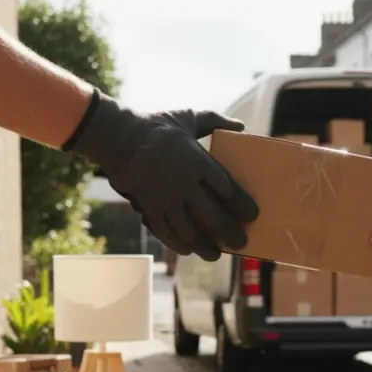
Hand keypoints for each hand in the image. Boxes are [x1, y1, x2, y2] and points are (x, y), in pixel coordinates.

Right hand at [65, 92, 258, 260]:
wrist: (119, 137)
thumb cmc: (156, 125)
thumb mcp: (188, 116)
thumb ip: (215, 121)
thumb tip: (241, 126)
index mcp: (198, 162)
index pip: (228, 190)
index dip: (243, 205)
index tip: (253, 216)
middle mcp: (185, 184)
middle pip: (213, 216)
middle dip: (229, 233)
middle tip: (240, 244)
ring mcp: (166, 198)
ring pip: (190, 231)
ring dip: (205, 246)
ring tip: (214, 255)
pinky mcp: (149, 207)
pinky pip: (166, 232)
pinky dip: (178, 244)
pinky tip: (187, 250)